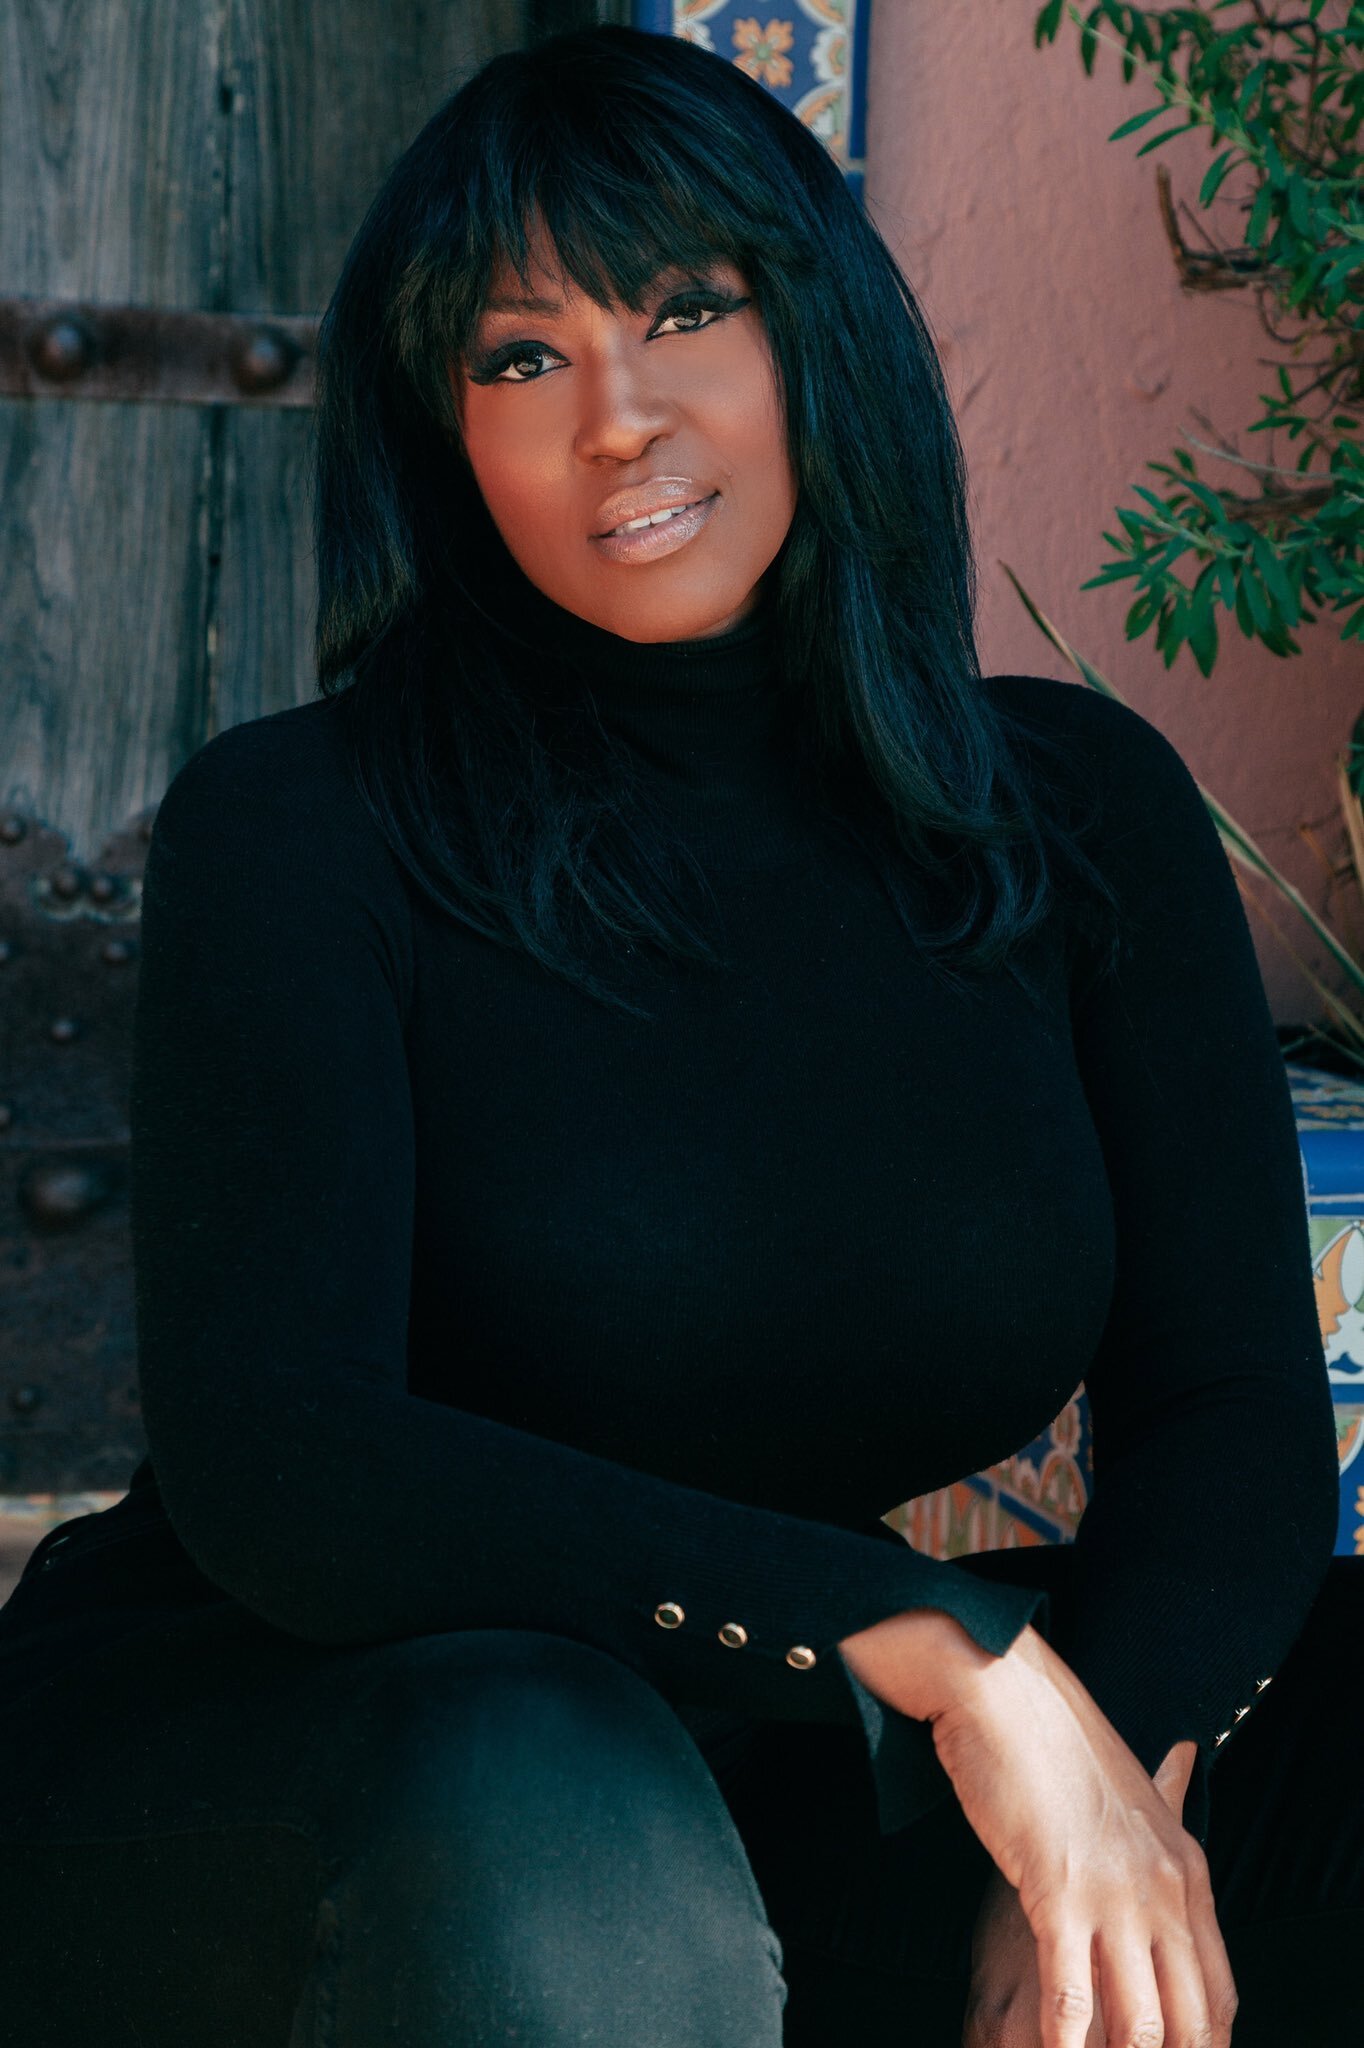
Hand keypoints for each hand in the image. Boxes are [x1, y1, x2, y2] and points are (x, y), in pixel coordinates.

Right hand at [961, 1742, 1213, 2047]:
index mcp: (1185, 1866)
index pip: (1219, 1989)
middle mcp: (1163, 1888)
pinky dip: (1067, 2043)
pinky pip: (1073, 1994)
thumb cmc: (1057, 1741)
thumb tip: (1180, 1809)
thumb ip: (1160, 1829)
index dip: (1207, 2043)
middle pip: (1189, 2016)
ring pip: (1141, 2021)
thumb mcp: (1130, 1793)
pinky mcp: (1060, 1894)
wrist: (1005, 1692)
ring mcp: (1115, 1894)